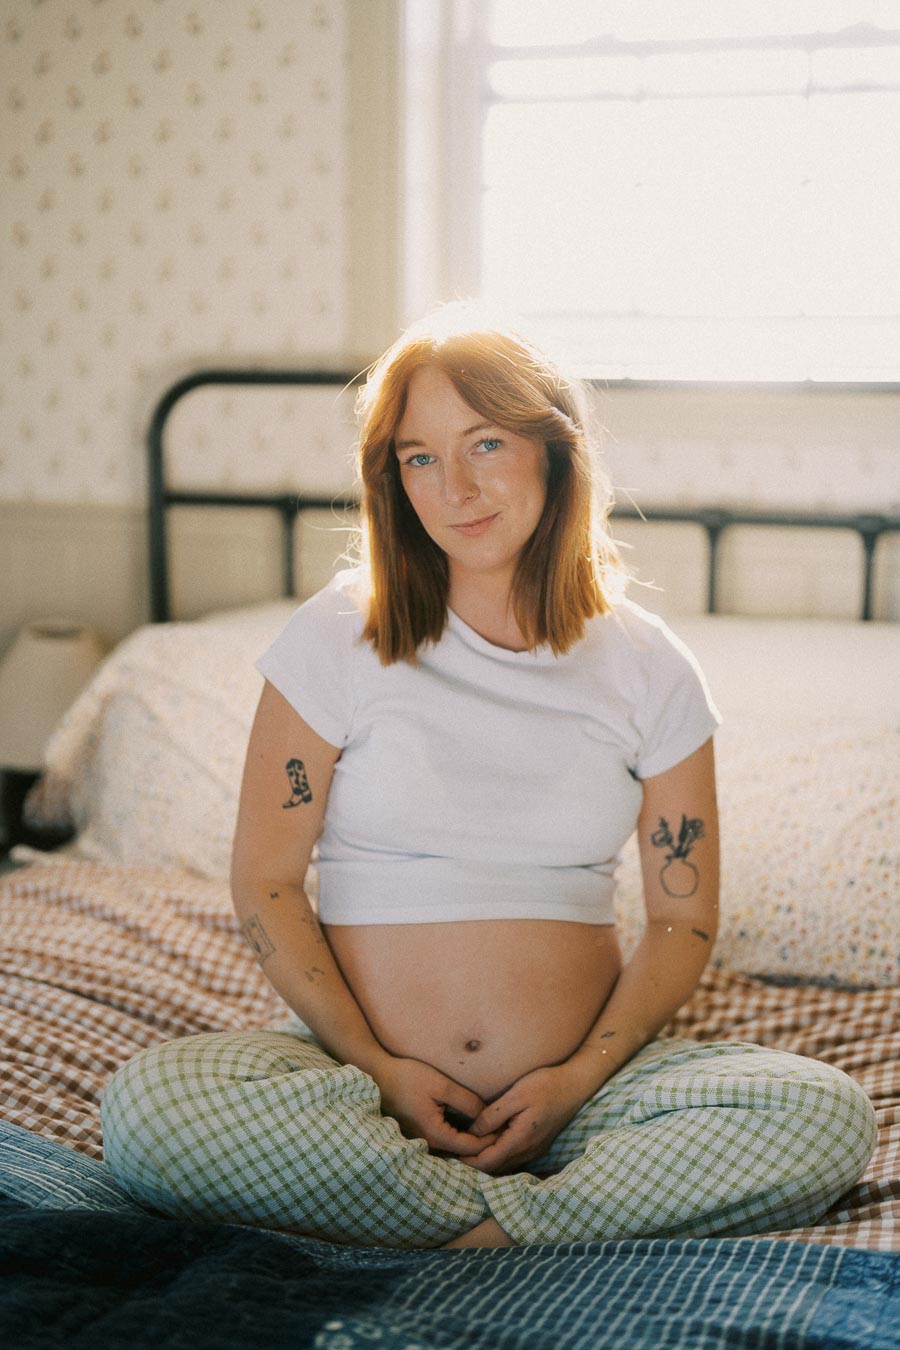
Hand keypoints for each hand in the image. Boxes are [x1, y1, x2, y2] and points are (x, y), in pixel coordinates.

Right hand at [372, 1055, 499, 1157]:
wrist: (379, 1075)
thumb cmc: (408, 1077)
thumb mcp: (441, 1085)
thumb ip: (466, 1101)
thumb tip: (486, 1116)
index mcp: (434, 1134)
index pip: (470, 1148)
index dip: (490, 1141)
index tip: (506, 1132)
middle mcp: (427, 1144)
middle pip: (462, 1155)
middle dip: (483, 1148)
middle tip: (503, 1136)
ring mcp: (420, 1142)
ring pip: (452, 1152)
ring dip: (471, 1146)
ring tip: (491, 1134)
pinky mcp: (418, 1135)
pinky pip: (443, 1145)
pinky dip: (458, 1142)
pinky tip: (469, 1129)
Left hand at [461, 1065, 589, 1174]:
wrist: (575, 1084)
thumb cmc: (546, 1085)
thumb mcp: (516, 1095)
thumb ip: (492, 1115)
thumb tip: (472, 1132)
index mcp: (520, 1140)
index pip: (487, 1162)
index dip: (467, 1161)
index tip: (449, 1155)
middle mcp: (527, 1151)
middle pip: (494, 1167)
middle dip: (473, 1163)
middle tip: (451, 1154)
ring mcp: (534, 1149)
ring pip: (504, 1164)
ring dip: (485, 1159)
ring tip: (464, 1149)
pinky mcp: (538, 1143)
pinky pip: (513, 1156)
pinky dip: (497, 1154)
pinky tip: (488, 1142)